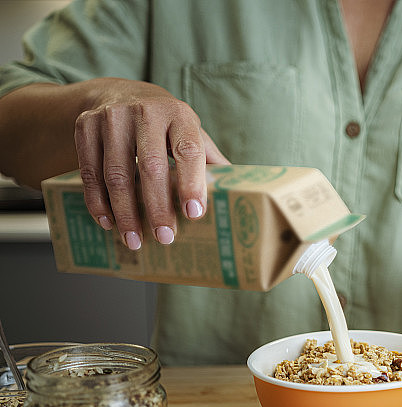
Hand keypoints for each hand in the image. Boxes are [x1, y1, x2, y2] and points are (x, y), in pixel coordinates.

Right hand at [74, 78, 228, 248]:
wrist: (118, 92)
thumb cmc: (165, 122)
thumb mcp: (190, 131)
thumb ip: (210, 159)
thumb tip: (237, 191)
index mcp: (179, 115)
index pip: (188, 151)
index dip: (191, 183)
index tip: (194, 213)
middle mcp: (145, 112)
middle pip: (151, 167)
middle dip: (157, 207)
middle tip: (164, 237)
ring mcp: (111, 118)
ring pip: (116, 174)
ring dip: (124, 212)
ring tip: (134, 240)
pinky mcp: (85, 126)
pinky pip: (89, 171)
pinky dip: (97, 201)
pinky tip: (108, 222)